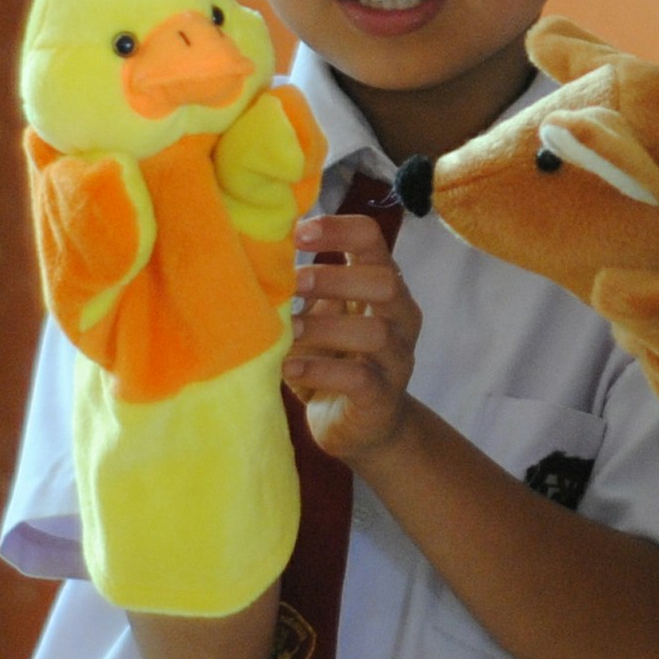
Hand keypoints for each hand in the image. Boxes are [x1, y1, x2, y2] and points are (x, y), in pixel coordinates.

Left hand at [286, 210, 422, 462]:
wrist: (358, 428)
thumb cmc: (332, 361)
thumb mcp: (318, 318)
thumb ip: (304, 289)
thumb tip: (257, 253)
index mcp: (383, 287)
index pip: (373, 240)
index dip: (339, 229)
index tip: (297, 232)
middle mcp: (401, 318)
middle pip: (386, 282)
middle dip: (336, 278)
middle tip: (292, 282)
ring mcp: (396, 359)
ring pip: (375, 332)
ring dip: (324, 326)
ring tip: (288, 329)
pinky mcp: (383, 397)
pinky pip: (359, 377)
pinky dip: (320, 369)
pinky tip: (290, 366)